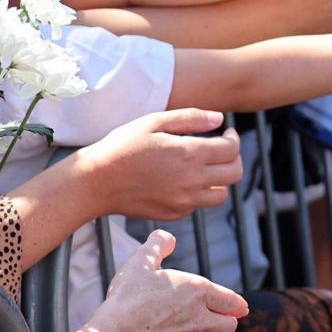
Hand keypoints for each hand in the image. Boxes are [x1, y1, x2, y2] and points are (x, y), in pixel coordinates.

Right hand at [76, 108, 244, 220]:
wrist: (97, 181)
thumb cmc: (123, 146)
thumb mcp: (155, 121)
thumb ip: (191, 118)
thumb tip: (220, 119)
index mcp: (190, 154)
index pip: (231, 149)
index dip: (233, 138)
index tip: (226, 132)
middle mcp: (192, 181)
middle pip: (234, 174)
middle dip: (233, 158)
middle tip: (221, 148)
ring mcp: (184, 201)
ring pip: (221, 194)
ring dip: (220, 179)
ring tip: (204, 165)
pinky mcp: (173, 214)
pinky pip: (198, 204)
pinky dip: (198, 192)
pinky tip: (182, 179)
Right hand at [87, 230, 247, 331]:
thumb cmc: (128, 296)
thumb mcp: (141, 261)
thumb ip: (157, 245)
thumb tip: (167, 238)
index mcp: (197, 291)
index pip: (231, 301)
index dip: (238, 304)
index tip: (241, 307)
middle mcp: (198, 318)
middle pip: (229, 326)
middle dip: (227, 322)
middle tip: (221, 319)